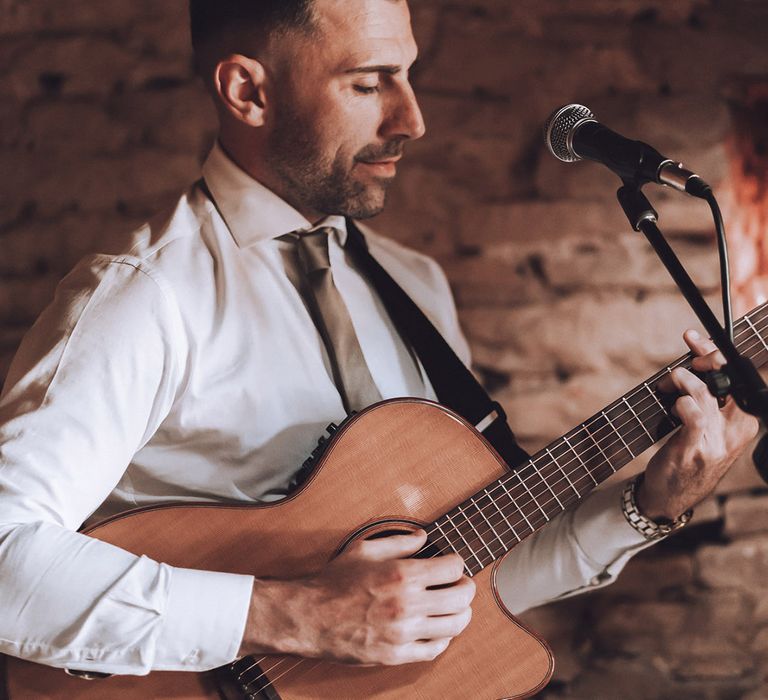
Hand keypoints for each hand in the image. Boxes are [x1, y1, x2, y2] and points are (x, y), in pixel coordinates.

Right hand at [238, 530, 474, 664]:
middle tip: (462, 584)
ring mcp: (403, 633)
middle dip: (466, 588)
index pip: (451, 569)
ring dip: (462, 614)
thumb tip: (422, 536)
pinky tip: (440, 630)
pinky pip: (433, 650)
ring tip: (457, 607)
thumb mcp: (364, 550)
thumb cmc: (333, 582)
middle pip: (460, 598)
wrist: (310, 616)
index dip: (457, 563)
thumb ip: (398, 541)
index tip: (453, 563)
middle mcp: (407, 604)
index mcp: (401, 575)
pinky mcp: (396, 655)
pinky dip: (444, 639)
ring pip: (453, 626)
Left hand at [637, 330, 758, 520]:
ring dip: (679, 380)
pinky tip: (670, 408)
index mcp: (746, 419)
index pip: (740, 375)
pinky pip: (690, 413)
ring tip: (666, 385)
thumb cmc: (689, 451)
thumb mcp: (707, 423)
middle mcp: (737, 428)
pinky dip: (677, 403)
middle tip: (682, 357)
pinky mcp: (695, 448)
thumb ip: (708, 395)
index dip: (717, 352)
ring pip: (703, 391)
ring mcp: (718, 440)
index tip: (695, 338)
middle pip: (727, 377)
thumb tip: (694, 358)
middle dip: (703, 357)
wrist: (673, 495)